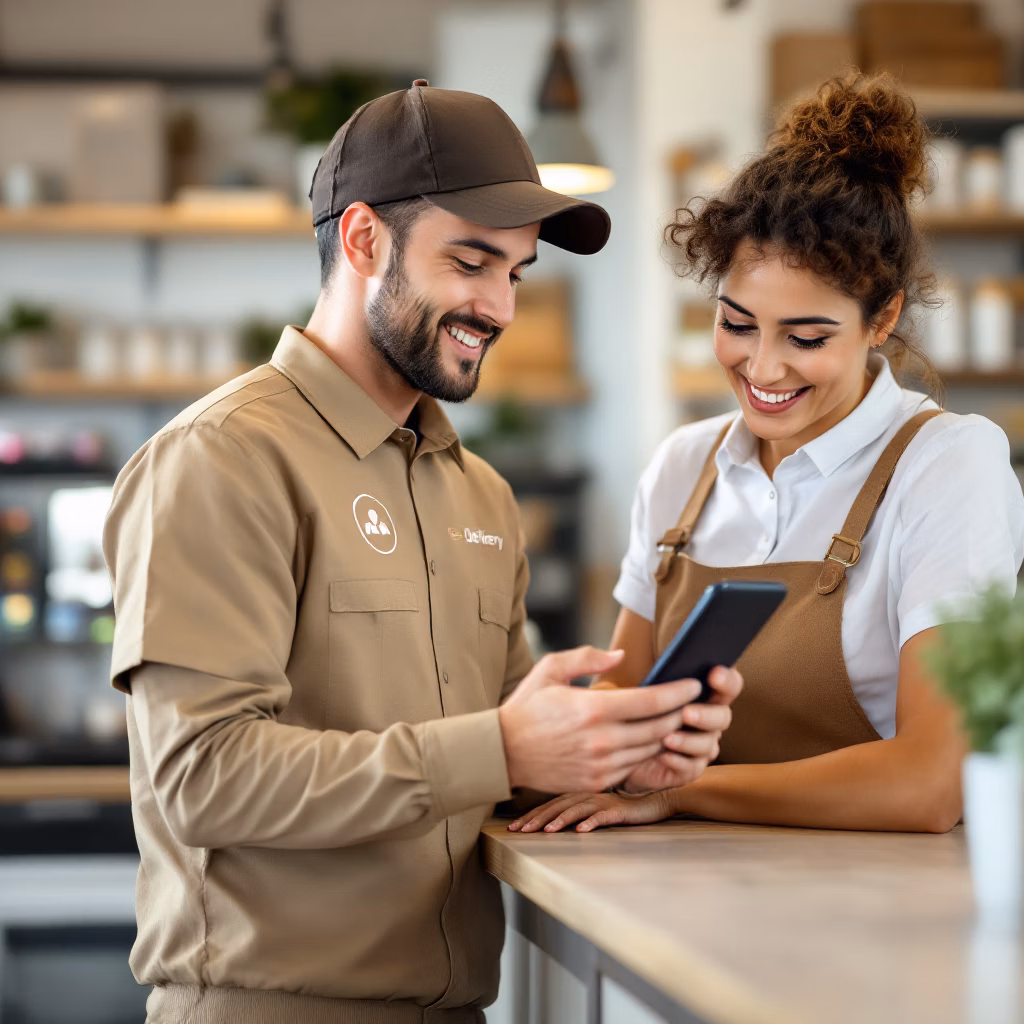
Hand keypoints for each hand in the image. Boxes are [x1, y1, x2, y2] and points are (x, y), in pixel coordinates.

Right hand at [498, 647, 701, 793]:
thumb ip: (588, 658)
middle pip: (660, 727)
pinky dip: (648, 752)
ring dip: (669, 734)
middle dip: (682, 712)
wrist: (503, 752)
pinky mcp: (597, 781)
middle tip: (694, 701)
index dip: (678, 692)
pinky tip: (653, 739)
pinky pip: (634, 766)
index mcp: (593, 709)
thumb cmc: (527, 707)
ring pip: (651, 749)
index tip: (693, 684)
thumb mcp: (550, 669)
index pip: (651, 702)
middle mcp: (602, 740)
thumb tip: (621, 655)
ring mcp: (601, 764)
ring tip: (679, 719)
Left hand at [509, 790, 676, 833]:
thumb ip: (575, 809)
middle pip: (557, 805)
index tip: (513, 827)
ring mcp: (603, 802)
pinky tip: (581, 831)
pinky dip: (591, 822)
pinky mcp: (619, 811)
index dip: (530, 814)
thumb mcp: (594, 808)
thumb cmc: (621, 808)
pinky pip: (603, 816)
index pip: (549, 804)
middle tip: (519, 831)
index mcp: (579, 794)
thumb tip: (549, 822)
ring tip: (546, 831)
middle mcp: (587, 795)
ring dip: (560, 820)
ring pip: (577, 809)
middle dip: (537, 818)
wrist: (653, 803)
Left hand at [618, 665, 742, 793]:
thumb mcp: (645, 692)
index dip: (727, 680)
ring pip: (709, 745)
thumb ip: (655, 679)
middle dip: (707, 714)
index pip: (728, 686)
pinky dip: (679, 761)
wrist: (625, 751)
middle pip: (723, 717)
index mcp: (704, 697)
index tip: (714, 674)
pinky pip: (693, 768)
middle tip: (686, 713)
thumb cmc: (638, 714)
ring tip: (667, 738)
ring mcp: (701, 747)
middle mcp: (709, 721)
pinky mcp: (689, 769)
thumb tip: (629, 657)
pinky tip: (664, 756)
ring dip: (689, 741)